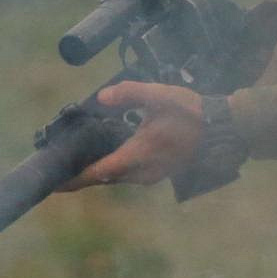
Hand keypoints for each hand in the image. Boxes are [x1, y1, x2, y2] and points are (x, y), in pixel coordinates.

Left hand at [58, 82, 202, 188]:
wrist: (222, 130)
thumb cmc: (192, 114)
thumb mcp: (158, 96)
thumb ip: (128, 94)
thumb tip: (102, 98)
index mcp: (136, 156)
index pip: (96, 173)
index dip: (73, 179)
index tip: (54, 184)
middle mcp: (141, 172)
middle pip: (102, 178)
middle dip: (81, 174)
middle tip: (60, 167)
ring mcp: (151, 175)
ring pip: (116, 177)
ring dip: (98, 170)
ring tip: (79, 159)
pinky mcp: (158, 173)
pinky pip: (128, 174)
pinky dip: (113, 167)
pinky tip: (109, 153)